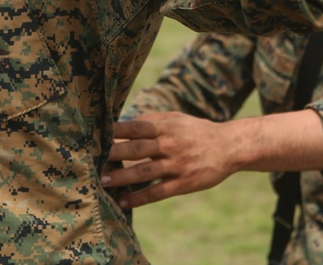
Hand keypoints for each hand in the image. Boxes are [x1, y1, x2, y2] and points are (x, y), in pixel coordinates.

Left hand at [103, 113, 241, 208]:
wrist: (230, 147)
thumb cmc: (197, 131)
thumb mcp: (177, 119)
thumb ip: (153, 120)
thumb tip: (125, 121)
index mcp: (167, 127)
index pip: (137, 127)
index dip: (117, 130)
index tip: (97, 133)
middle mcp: (171, 144)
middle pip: (137, 148)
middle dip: (114, 153)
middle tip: (92, 158)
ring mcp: (177, 165)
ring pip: (145, 172)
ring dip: (122, 178)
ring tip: (103, 182)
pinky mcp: (184, 183)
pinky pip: (158, 192)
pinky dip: (140, 198)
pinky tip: (124, 202)